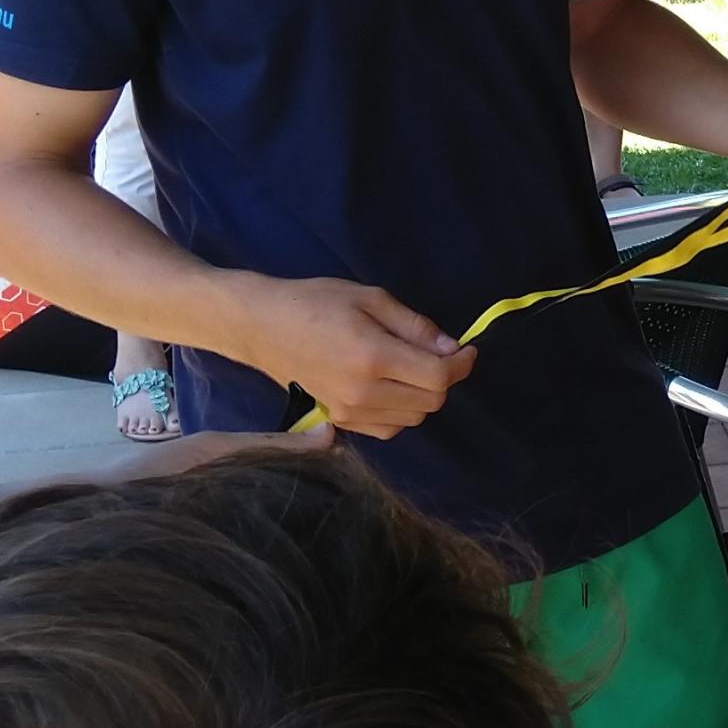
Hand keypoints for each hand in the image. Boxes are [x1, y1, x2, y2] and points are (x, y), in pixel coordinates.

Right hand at [246, 278, 470, 439]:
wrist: (261, 327)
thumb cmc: (314, 302)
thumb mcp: (370, 298)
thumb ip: (415, 326)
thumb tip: (452, 347)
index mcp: (372, 357)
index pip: (438, 377)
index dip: (462, 365)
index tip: (466, 350)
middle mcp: (363, 392)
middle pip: (431, 402)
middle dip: (445, 379)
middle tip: (439, 355)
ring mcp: (349, 412)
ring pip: (413, 418)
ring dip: (424, 396)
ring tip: (412, 368)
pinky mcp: (339, 421)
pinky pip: (389, 428)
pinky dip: (401, 411)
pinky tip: (392, 387)